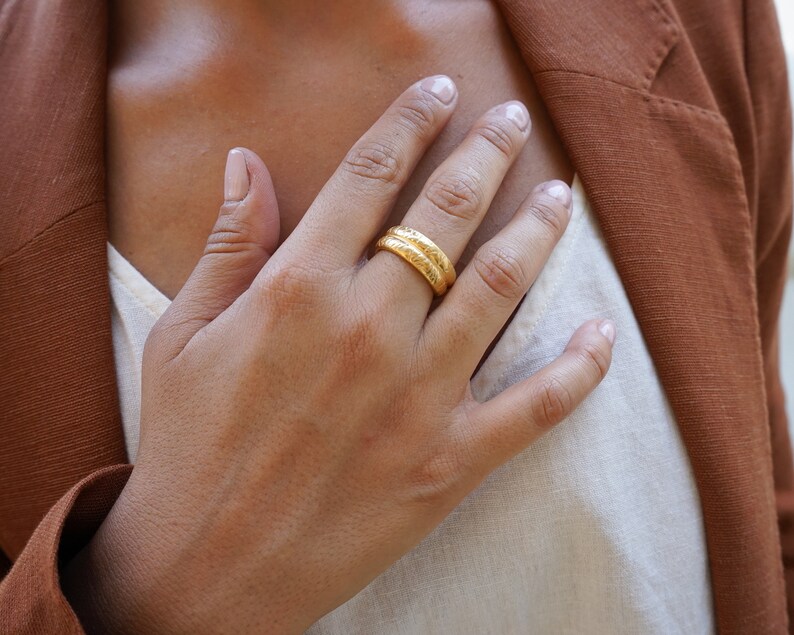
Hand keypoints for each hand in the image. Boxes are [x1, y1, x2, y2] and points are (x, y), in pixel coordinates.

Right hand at [64, 75, 614, 632]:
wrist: (208, 565)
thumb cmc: (187, 445)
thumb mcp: (183, 335)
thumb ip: (226, 245)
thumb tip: (243, 161)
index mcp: (297, 290)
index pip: (369, 176)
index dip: (409, 123)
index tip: (439, 92)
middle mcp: (367, 330)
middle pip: (447, 215)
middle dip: (486, 156)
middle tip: (512, 121)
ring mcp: (417, 397)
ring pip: (500, 288)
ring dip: (538, 232)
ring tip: (560, 196)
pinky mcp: (450, 461)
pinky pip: (538, 405)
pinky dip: (580, 367)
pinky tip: (604, 330)